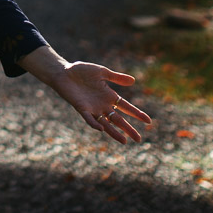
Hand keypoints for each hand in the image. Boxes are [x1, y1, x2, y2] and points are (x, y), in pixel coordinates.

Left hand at [20, 45, 151, 143]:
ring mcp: (92, 108)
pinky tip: (102, 128)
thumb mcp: (102, 72)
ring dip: (114, 132)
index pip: (126, 107)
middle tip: (139, 139)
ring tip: (124, 141)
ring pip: (106, 123)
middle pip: (118, 119)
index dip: (137, 114)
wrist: (64, 72)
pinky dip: (95, 124)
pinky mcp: (81, 108)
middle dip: (128, 129)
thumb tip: (133, 81)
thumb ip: (116, 78)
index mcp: (109, 96)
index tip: (148, 121)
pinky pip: (89, 118)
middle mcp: (102, 105)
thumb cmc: (82, 71)